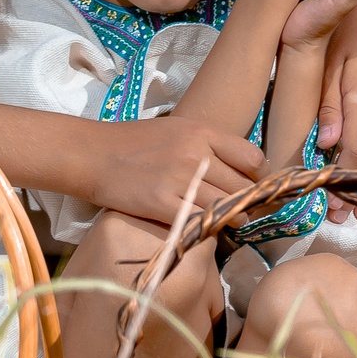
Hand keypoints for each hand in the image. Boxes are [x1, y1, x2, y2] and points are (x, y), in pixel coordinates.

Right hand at [86, 115, 266, 225]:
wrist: (95, 155)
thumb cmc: (135, 141)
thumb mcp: (176, 130)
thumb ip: (207, 145)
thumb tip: (237, 167)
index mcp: (201, 133)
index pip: (251, 157)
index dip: (261, 176)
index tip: (258, 186)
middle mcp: (195, 154)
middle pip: (241, 186)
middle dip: (249, 201)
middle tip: (247, 210)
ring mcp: (180, 180)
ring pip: (225, 207)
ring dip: (233, 218)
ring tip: (230, 221)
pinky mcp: (162, 204)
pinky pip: (199, 221)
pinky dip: (207, 227)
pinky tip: (206, 228)